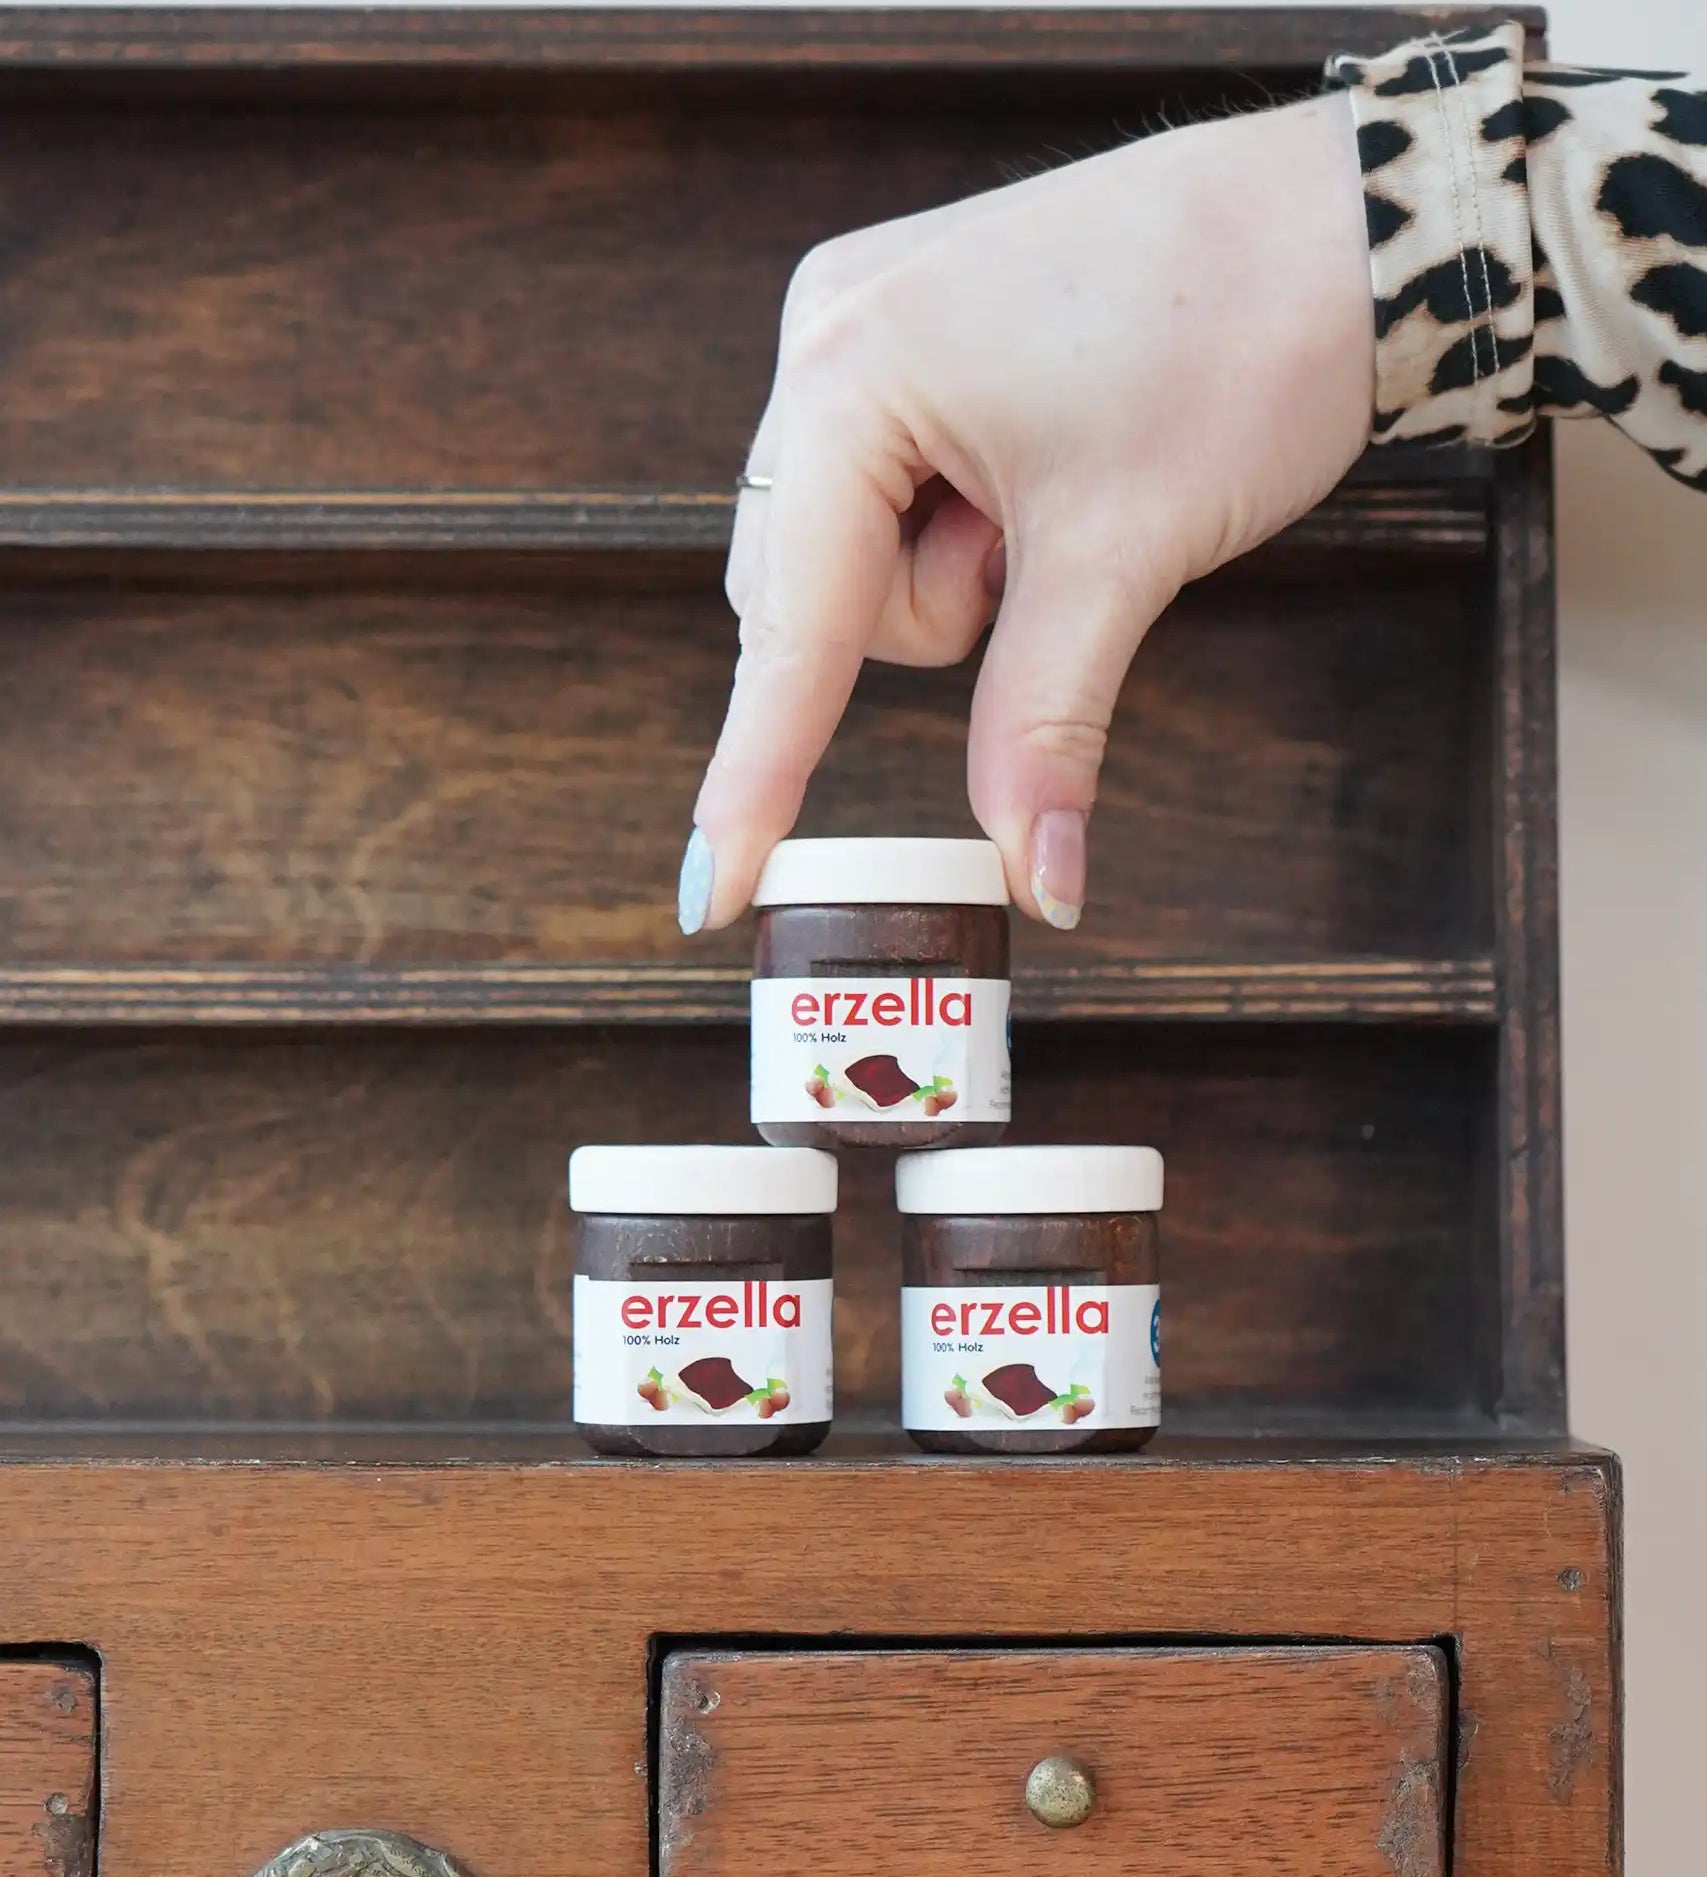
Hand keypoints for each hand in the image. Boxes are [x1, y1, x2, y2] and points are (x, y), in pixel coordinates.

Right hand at [680, 92, 1373, 932]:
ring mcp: (863, 322)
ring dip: (952, 571)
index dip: (756, 775)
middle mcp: (828, 334)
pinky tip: (1036, 467)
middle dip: (929, 617)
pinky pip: (887, 490)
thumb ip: (1045, 727)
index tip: (710, 895)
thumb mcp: (1124, 557)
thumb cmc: (1242, 339)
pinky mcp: (908, 330)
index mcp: (850, 373)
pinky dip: (958, 522)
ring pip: (851, 556)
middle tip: (1041, 555)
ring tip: (1056, 491)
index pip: (791, 627)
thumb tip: (1036, 881)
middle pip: (811, 597)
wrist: (1343, 217)